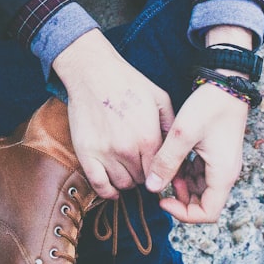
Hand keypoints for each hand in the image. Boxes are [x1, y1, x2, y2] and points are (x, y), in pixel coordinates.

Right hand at [52, 30, 174, 199]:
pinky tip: (113, 187)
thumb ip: (170, 127)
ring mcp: (105, 153)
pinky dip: (107, 191)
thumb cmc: (127, 82)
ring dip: (127, 180)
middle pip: (143, 180)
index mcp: (149, 137)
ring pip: (123, 184)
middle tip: (141, 164)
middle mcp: (128, 149)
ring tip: (127, 168)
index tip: (158, 167)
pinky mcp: (86, 153)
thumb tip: (178, 150)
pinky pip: (99, 185)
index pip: (161, 170)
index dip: (161, 170)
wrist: (93, 72)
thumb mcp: (160, 99)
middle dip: (145, 174)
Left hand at [144, 79, 248, 223]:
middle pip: (203, 204)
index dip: (183, 213)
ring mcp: (221, 165)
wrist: (226, 83)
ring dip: (180, 185)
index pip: (207, 214)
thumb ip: (167, 162)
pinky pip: (199, 174)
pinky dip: (184, 172)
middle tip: (160, 182)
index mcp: (223, 175)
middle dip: (180, 199)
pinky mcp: (215, 155)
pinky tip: (170, 158)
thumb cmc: (209, 106)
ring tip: (163, 167)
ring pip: (199, 189)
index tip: (162, 199)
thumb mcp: (183, 134)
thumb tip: (152, 188)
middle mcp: (225, 174)